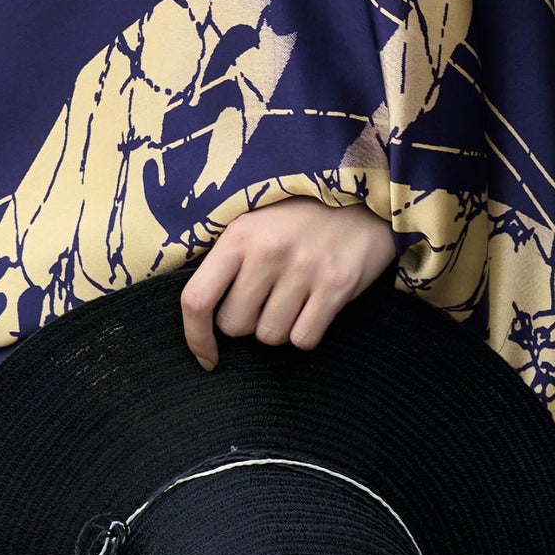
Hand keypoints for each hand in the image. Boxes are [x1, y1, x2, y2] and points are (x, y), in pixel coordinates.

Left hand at [179, 198, 395, 368]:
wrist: (360, 199)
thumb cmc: (298, 216)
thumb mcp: (254, 222)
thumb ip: (226, 259)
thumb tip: (197, 311)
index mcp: (239, 234)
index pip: (198, 298)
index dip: (195, 336)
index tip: (206, 355)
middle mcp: (268, 251)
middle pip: (235, 325)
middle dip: (246, 322)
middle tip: (264, 298)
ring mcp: (303, 268)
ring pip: (270, 336)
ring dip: (277, 327)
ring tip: (291, 297)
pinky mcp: (336, 286)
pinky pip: (304, 339)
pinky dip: (306, 332)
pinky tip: (312, 306)